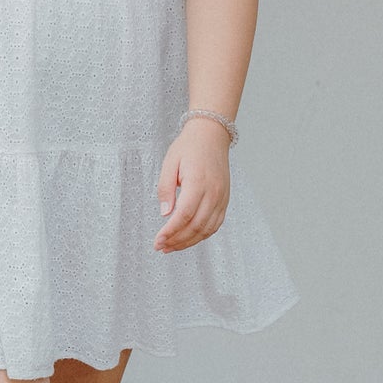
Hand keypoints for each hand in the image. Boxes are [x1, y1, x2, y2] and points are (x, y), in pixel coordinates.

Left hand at [153, 119, 231, 252]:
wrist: (211, 135)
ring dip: (189, 242)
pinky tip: (189, 238)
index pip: (184, 215)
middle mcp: (213, 193)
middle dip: (177, 241)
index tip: (157, 241)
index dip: (170, 232)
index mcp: (198, 182)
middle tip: (161, 247)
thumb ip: (166, 188)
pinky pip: (216, 224)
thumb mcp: (170, 163)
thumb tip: (166, 214)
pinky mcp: (225, 200)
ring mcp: (222, 197)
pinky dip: (202, 235)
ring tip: (171, 247)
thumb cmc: (188, 147)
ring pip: (207, 229)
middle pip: (196, 226)